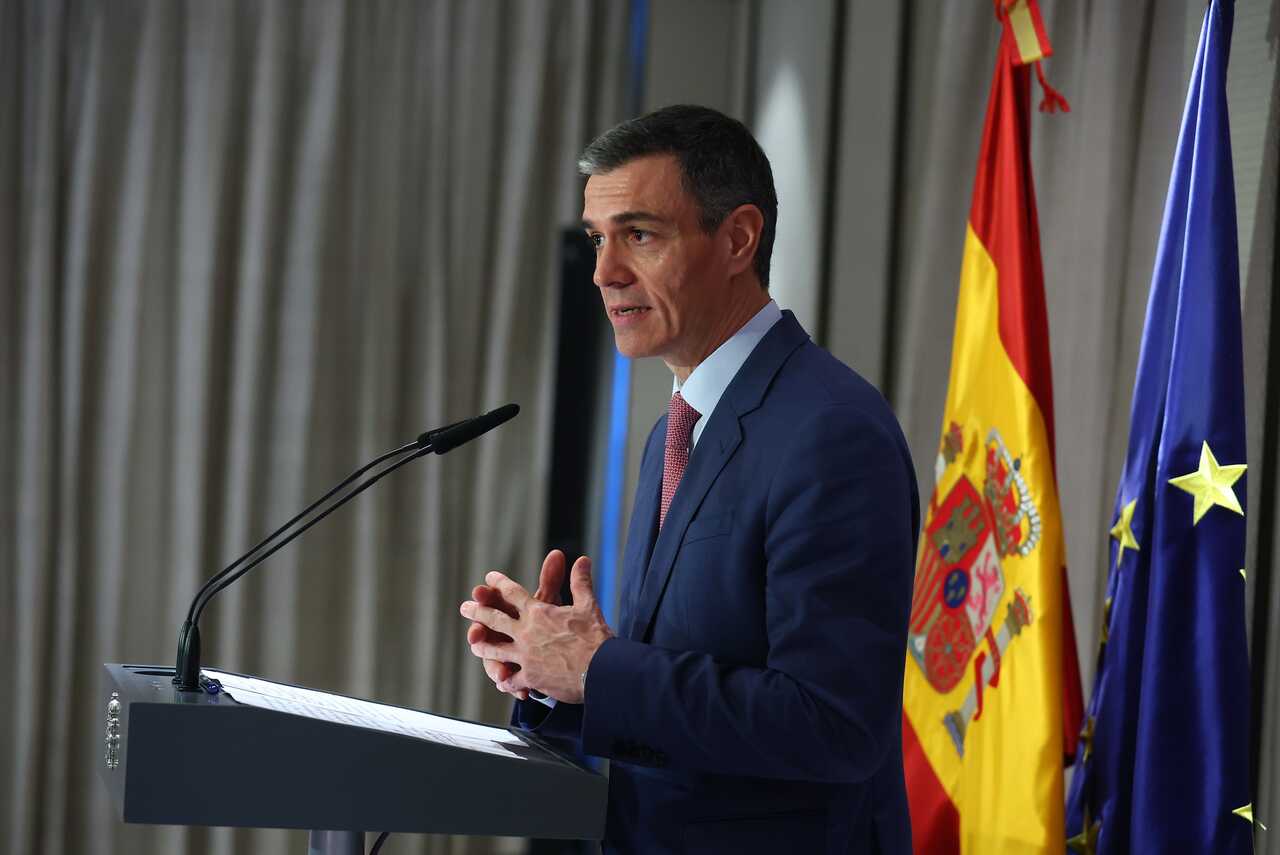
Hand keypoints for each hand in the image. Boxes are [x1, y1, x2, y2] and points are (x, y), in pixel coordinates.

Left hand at [461, 554, 612, 703]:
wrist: (599, 670)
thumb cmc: (594, 637)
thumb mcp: (587, 604)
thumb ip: (580, 581)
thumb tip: (583, 560)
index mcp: (538, 613)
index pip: (513, 593)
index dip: (499, 583)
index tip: (489, 577)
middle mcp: (526, 633)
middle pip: (494, 619)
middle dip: (478, 612)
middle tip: (465, 607)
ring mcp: (525, 656)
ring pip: (495, 650)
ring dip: (483, 646)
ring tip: (474, 643)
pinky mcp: (529, 677)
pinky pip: (512, 679)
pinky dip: (507, 680)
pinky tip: (502, 682)